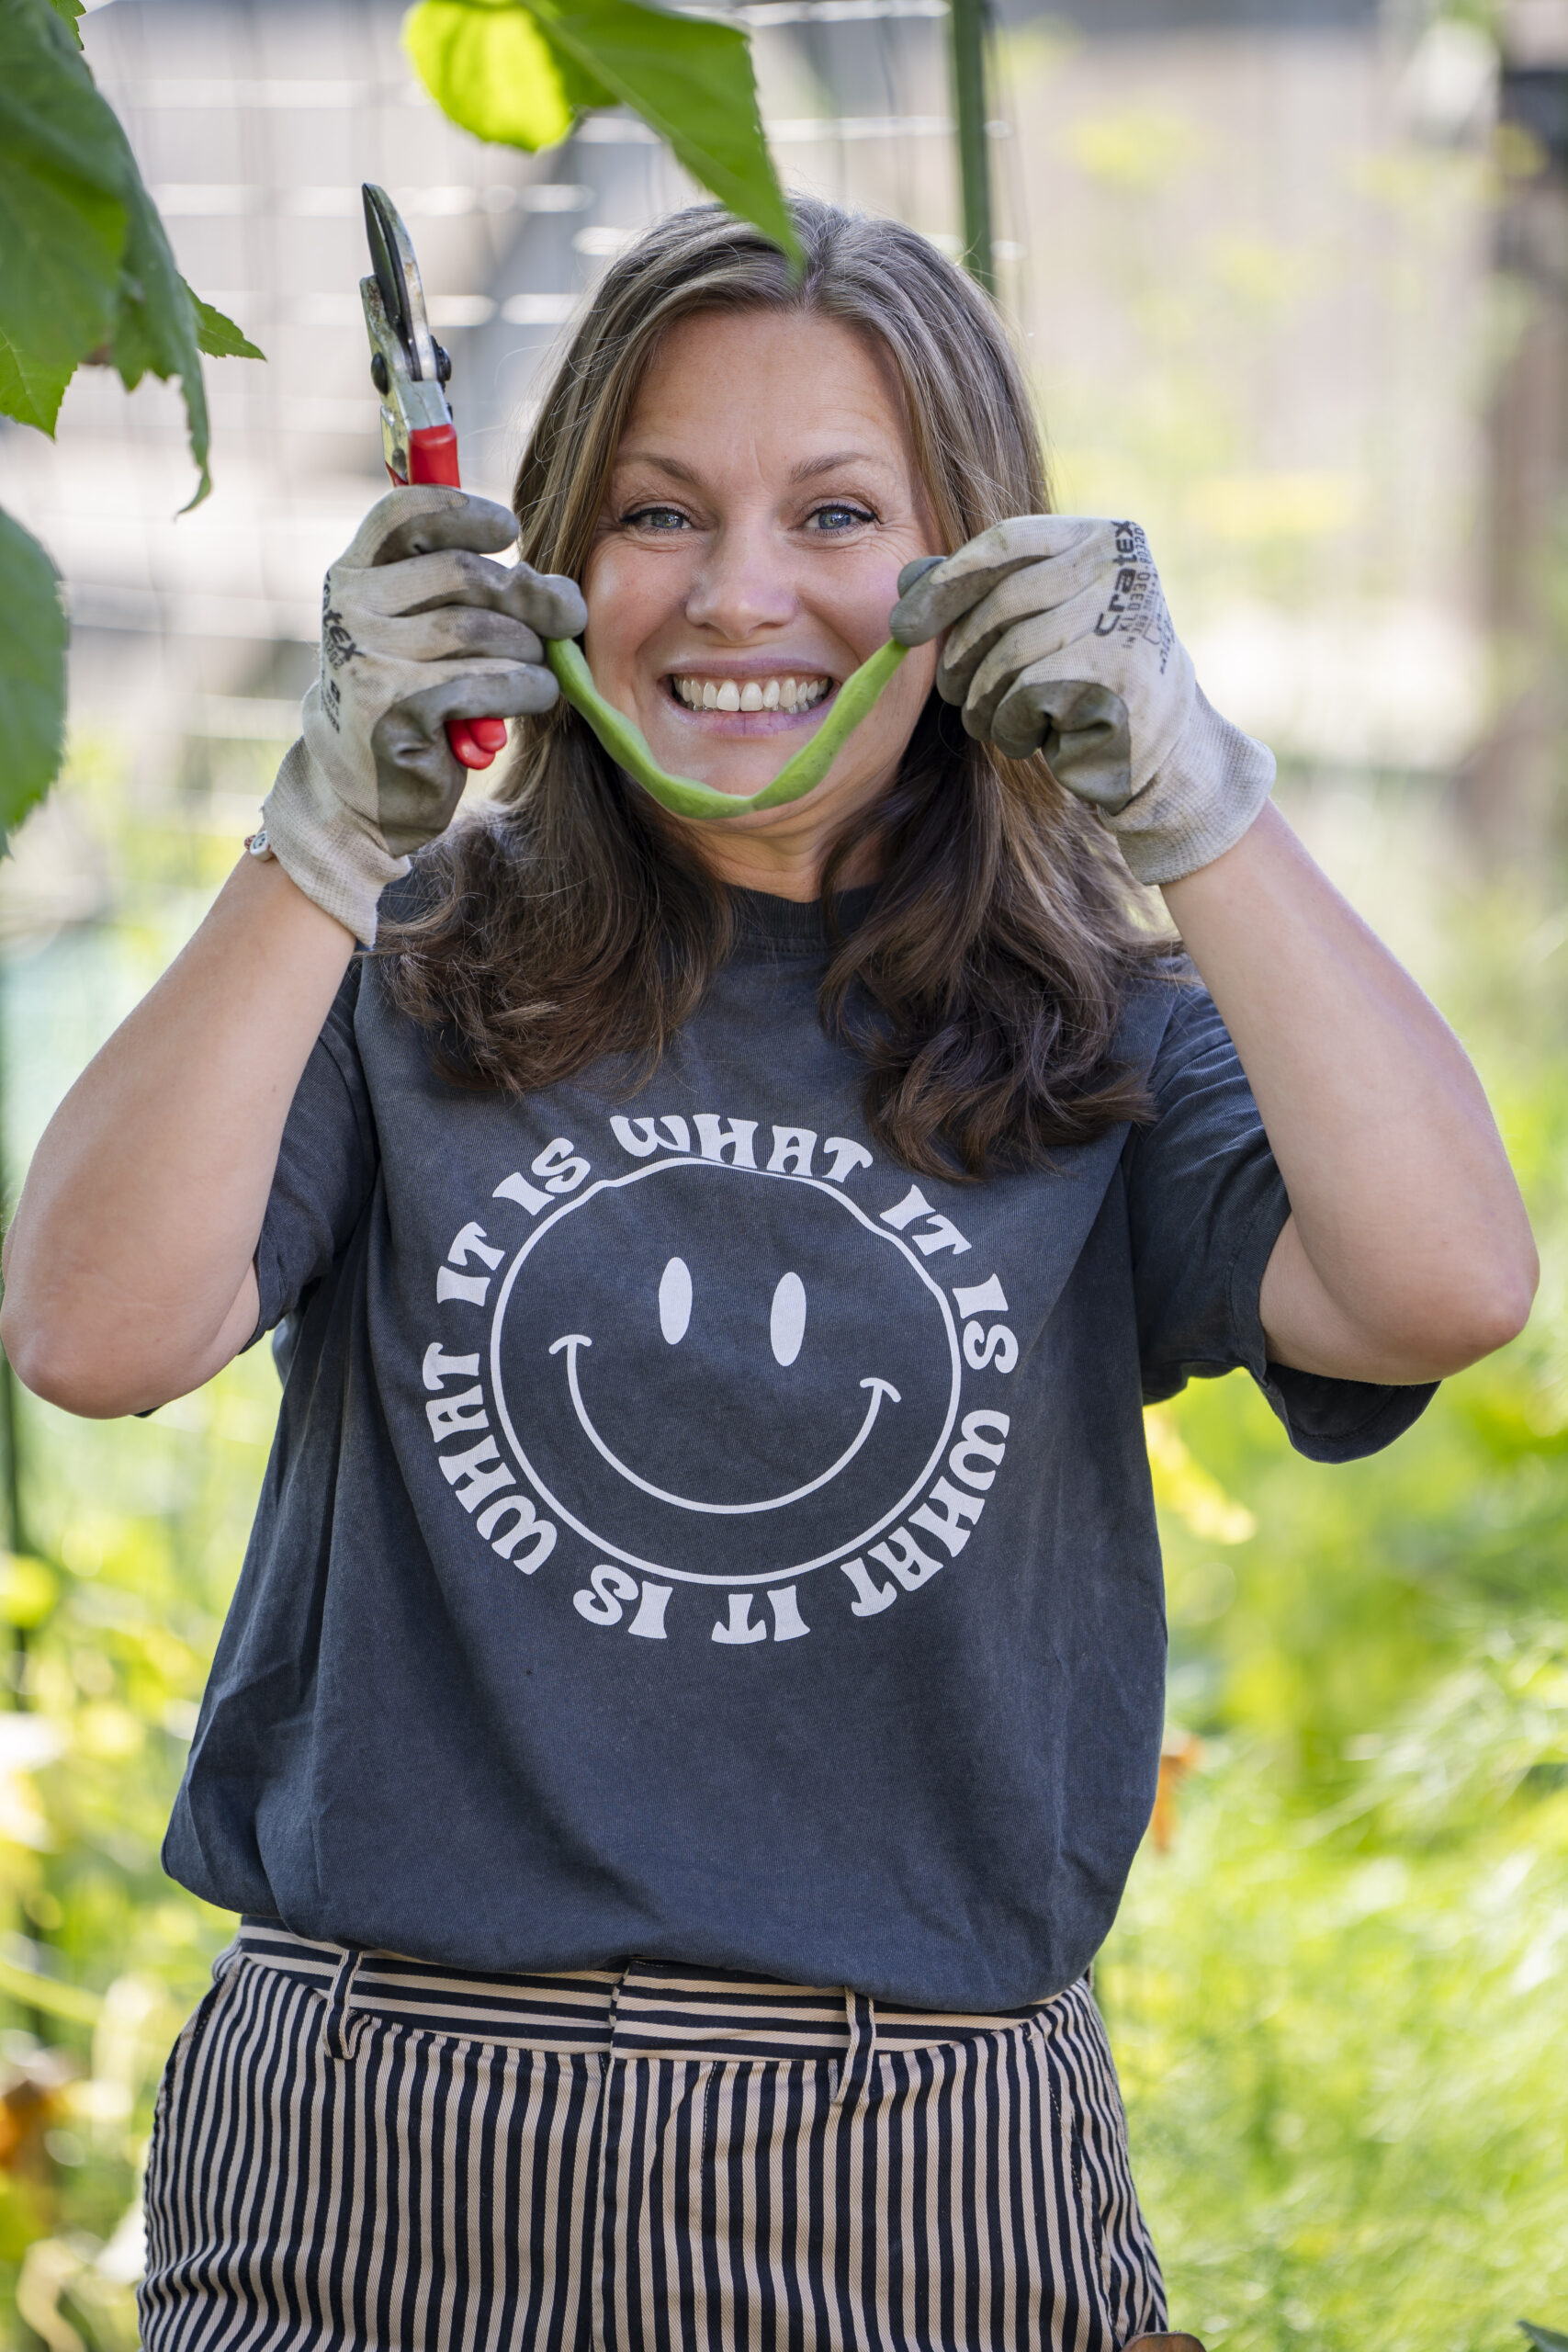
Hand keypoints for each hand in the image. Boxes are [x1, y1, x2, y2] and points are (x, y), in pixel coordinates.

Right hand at [260, 485, 585, 942]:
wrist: (362, 785)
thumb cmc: (410, 696)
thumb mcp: (424, 633)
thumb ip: (466, 595)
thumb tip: (556, 589)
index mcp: (355, 573)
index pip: (404, 514)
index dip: (463, 511)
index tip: (509, 529)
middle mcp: (351, 607)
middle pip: (462, 574)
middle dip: (530, 594)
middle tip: (568, 615)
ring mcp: (366, 656)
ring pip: (481, 631)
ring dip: (529, 650)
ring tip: (541, 668)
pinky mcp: (393, 708)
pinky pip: (485, 682)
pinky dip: (526, 688)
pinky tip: (536, 694)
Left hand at [889, 516, 1272, 886]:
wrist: (1160, 752)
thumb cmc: (1085, 680)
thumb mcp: (1038, 623)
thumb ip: (981, 592)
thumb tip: (906, 579)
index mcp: (1105, 536)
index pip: (1005, 543)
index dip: (945, 583)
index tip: (902, 625)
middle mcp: (1122, 568)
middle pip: (1001, 603)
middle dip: (959, 654)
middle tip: (951, 692)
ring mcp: (1124, 620)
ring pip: (1009, 655)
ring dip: (983, 700)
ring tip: (993, 719)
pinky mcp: (1116, 679)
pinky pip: (1026, 697)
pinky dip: (1012, 725)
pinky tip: (1034, 736)